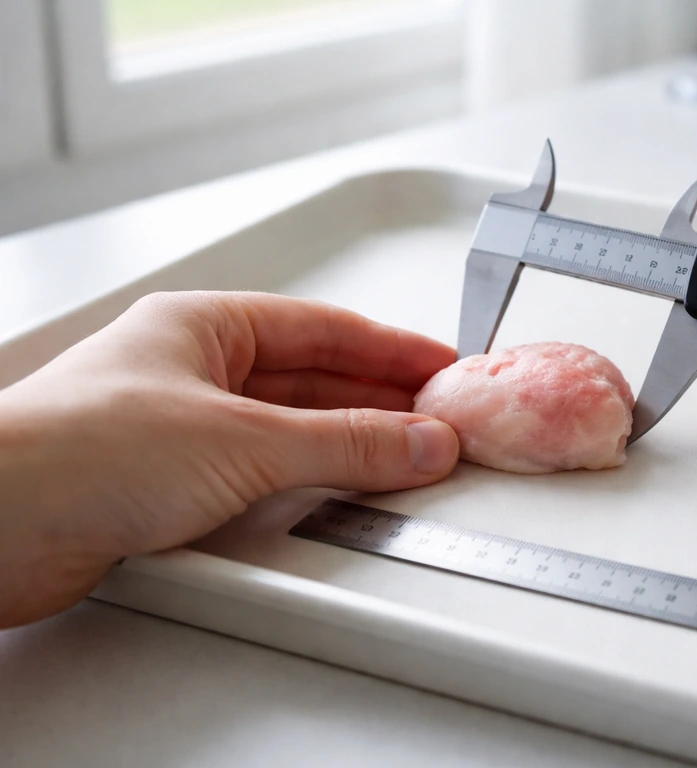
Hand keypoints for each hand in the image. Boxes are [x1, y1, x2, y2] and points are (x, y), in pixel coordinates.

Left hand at [0, 291, 459, 626]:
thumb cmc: (77, 449)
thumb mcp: (241, 438)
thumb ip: (343, 444)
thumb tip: (418, 440)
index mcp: (206, 326)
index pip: (324, 329)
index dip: (391, 347)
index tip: (441, 366)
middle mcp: (195, 372)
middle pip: (311, 379)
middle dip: (378, 398)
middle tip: (437, 418)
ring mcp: (183, 430)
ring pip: (288, 428)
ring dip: (346, 442)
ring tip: (405, 456)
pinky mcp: (171, 486)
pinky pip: (262, 475)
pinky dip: (306, 482)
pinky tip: (336, 493)